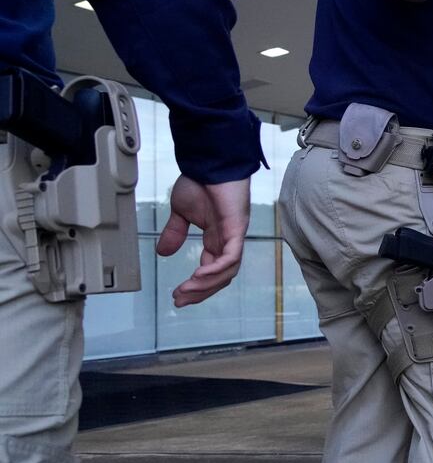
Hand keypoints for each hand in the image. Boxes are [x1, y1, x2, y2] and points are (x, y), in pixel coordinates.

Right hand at [158, 176, 250, 306]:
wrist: (208, 161)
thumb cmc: (200, 181)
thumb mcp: (182, 212)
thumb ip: (176, 232)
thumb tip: (164, 252)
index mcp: (217, 237)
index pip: (212, 269)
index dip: (197, 285)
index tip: (178, 295)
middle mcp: (228, 239)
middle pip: (221, 276)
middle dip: (201, 292)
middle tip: (181, 301)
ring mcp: (234, 234)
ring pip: (227, 271)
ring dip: (206, 284)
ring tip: (186, 291)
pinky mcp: (237, 228)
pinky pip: (231, 256)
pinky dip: (216, 269)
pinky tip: (199, 276)